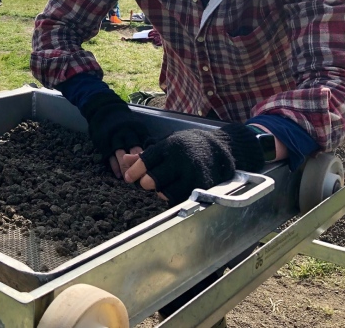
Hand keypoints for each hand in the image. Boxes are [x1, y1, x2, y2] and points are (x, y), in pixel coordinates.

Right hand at [80, 92, 146, 172]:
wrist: (103, 109)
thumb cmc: (123, 121)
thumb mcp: (135, 125)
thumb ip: (142, 137)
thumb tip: (155, 153)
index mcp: (136, 129)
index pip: (146, 145)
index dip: (149, 158)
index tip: (153, 169)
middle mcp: (126, 133)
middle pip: (135, 152)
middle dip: (139, 166)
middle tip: (143, 178)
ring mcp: (114, 138)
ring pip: (122, 156)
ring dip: (126, 169)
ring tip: (129, 179)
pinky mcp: (104, 143)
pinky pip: (110, 157)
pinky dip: (115, 167)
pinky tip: (118, 175)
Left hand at [124, 123, 265, 203]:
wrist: (220, 149)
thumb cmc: (188, 146)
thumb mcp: (167, 144)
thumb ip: (146, 154)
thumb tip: (124, 160)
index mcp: (170, 146)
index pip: (146, 160)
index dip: (135, 171)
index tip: (129, 178)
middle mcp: (181, 161)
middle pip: (154, 180)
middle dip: (147, 183)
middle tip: (147, 182)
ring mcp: (193, 175)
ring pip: (166, 193)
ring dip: (161, 192)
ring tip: (164, 186)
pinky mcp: (202, 187)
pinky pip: (181, 200)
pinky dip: (174, 198)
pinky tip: (175, 191)